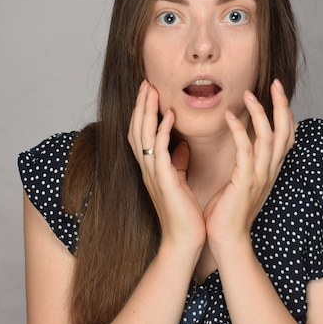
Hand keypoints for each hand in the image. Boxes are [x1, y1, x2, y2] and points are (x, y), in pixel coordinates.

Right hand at [128, 81, 205, 252]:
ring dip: (147, 112)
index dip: (143, 113)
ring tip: (152, 90)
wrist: (185, 241)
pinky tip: (168, 116)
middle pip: (137, 130)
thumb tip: (182, 146)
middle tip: (147, 82)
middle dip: (141, 105)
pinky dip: (162, 131)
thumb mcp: (179, 183)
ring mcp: (153, 175)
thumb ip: (177, 163)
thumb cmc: (184, 214)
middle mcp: (148, 169)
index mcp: (152, 169)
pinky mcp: (163, 181)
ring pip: (143, 136)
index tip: (150, 92)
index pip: (142, 134)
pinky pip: (159, 151)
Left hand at [204, 79, 295, 256]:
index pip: (285, 138)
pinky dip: (240, 130)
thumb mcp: (240, 184)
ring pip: (269, 137)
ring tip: (248, 94)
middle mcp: (269, 172)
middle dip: (282, 105)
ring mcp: (260, 176)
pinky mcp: (245, 181)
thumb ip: (244, 165)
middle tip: (276, 83)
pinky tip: (231, 116)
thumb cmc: (227, 213)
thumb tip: (240, 146)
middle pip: (285, 132)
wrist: (227, 241)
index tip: (277, 94)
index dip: (285, 115)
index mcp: (268, 171)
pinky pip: (246, 150)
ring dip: (260, 112)